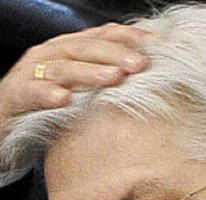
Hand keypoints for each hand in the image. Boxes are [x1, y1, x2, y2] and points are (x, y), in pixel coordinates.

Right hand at [0, 22, 148, 146]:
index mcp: (70, 52)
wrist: (4, 122)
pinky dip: (47, 93)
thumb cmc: (47, 106)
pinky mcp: (15, 95)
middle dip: (114, 54)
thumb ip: (105, 82)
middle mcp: (51, 55)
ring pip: (62, 67)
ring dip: (89, 72)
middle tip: (140, 65)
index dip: (128, 38)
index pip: (101, 37)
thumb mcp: (82, 91)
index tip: (155, 45)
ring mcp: (31, 73)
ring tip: (113, 78)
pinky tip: (63, 98)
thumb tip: (144, 82)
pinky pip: (31, 92)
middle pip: (85, 48)